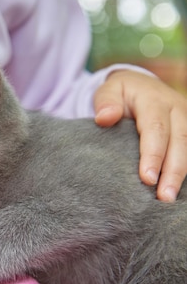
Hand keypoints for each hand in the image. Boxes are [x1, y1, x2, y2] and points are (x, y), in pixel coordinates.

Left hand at [94, 69, 186, 201]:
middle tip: (163, 197)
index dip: (153, 154)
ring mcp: (186, 120)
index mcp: (155, 100)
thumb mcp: (109, 90)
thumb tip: (105, 118)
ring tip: (169, 199)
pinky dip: (184, 170)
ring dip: (181, 175)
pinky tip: (177, 189)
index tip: (147, 178)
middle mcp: (176, 110)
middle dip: (172, 172)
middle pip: (179, 142)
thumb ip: (106, 102)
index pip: (156, 129)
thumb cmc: (120, 93)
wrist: (139, 85)